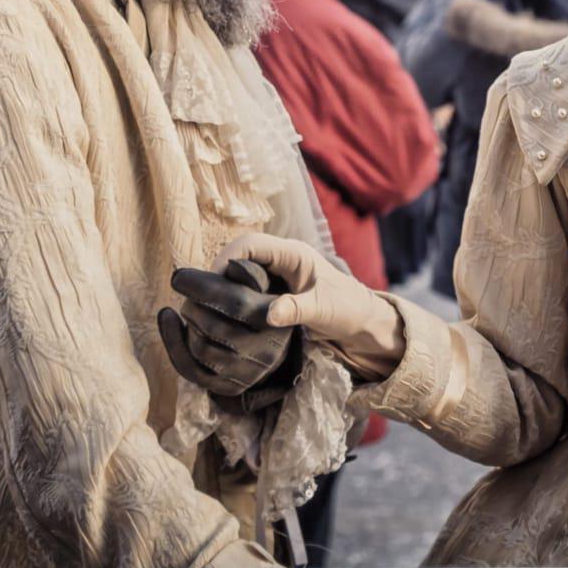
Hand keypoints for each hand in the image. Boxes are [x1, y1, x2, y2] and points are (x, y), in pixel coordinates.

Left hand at [156, 258, 302, 415]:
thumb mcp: (264, 281)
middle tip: (187, 294)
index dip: (202, 287)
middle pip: (214, 327)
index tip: (178, 276)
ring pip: (201, 349)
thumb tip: (231, 266)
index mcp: (277, 320)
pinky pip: (191, 370)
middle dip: (192, 305)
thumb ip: (249, 272)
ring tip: (187, 308)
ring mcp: (248, 373)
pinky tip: (168, 319)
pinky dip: (173, 343)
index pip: (236, 302)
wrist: (271, 342)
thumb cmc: (262, 300)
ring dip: (186, 324)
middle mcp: (267, 352)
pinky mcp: (230, 387)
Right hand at [214, 234, 406, 379]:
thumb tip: (269, 314)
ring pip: (242, 273)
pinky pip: (249, 288)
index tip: (211, 281)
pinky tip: (226, 315)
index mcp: (293, 254)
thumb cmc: (348, 310)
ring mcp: (278, 275)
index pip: (251, 244)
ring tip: (210, 307)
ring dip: (227, 286)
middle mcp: (282, 259)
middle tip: (204, 298)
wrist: (363, 323)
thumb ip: (296, 309)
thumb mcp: (323, 310)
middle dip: (220, 273)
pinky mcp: (275, 291)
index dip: (227, 257)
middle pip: (240, 256)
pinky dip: (236, 298)